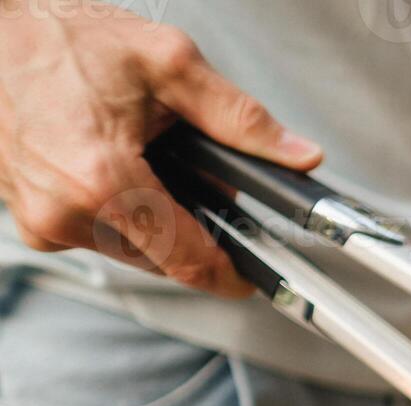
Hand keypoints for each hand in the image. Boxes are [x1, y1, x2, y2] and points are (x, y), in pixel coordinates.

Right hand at [0, 1, 321, 297]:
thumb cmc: (60, 41)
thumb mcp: (168, 65)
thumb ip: (240, 118)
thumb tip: (297, 154)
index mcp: (102, 182)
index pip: (188, 261)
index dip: (230, 273)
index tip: (251, 276)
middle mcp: (65, 213)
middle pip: (165, 257)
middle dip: (194, 226)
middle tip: (196, 173)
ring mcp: (44, 222)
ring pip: (134, 249)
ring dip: (157, 218)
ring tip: (150, 159)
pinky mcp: (32, 222)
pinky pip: (99, 235)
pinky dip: (121, 211)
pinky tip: (117, 166)